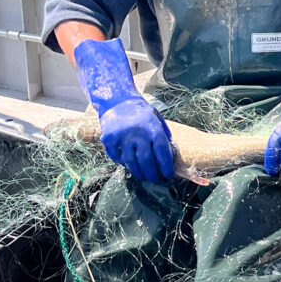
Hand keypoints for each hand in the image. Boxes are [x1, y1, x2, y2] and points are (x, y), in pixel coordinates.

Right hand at [73, 36, 174, 183]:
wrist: (117, 100)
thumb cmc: (142, 112)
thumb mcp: (157, 120)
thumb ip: (164, 136)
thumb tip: (171, 156)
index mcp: (153, 129)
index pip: (162, 153)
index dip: (166, 167)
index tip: (168, 175)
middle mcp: (138, 134)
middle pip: (147, 162)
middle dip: (153, 175)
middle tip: (157, 181)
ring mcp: (122, 137)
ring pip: (132, 162)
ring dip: (139, 173)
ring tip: (144, 177)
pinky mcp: (109, 139)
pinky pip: (117, 158)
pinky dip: (123, 164)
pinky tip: (128, 164)